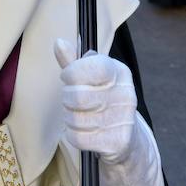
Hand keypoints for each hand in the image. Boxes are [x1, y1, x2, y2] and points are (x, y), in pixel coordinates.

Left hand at [54, 38, 136, 162]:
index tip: (67, 77)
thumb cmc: (102, 97)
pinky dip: (72, 134)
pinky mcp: (118, 142)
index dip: (71, 72)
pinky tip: (80, 130)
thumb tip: (58, 43)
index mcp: (119, 72)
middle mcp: (125, 94)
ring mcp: (124, 119)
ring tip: (76, 114)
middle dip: (66, 98)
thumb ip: (73, 60)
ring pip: (76, 119)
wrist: (126, 134)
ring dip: (69, 117)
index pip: (90, 67)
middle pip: (78, 96)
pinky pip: (79, 138)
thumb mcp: (90, 75)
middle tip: (70, 99)